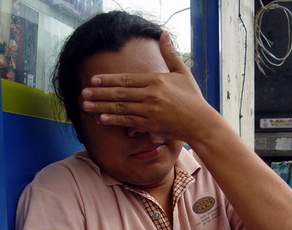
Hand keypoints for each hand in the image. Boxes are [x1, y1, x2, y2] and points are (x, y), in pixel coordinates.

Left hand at [80, 32, 211, 142]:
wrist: (200, 122)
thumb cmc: (192, 98)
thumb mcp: (182, 73)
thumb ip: (170, 54)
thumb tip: (164, 34)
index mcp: (156, 81)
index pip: (126, 79)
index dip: (109, 80)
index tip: (94, 80)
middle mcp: (150, 95)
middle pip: (120, 93)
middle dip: (99, 94)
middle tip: (83, 94)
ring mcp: (150, 111)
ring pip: (121, 108)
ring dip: (102, 107)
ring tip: (86, 106)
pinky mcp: (151, 125)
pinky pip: (129, 122)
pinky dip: (115, 120)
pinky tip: (102, 119)